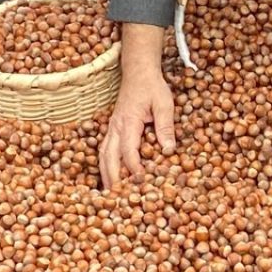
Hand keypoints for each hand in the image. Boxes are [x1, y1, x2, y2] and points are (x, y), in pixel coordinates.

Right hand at [98, 65, 175, 187]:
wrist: (138, 71)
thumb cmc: (152, 87)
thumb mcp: (164, 103)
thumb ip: (166, 127)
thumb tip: (168, 151)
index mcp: (128, 122)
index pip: (128, 151)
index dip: (134, 169)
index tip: (142, 183)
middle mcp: (115, 127)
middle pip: (109, 158)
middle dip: (114, 179)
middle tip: (119, 200)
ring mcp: (111, 128)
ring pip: (103, 156)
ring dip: (106, 175)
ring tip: (111, 196)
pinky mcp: (112, 129)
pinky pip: (104, 150)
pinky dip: (104, 166)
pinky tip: (109, 177)